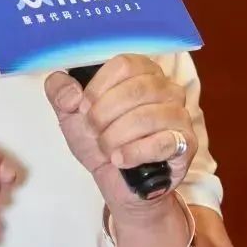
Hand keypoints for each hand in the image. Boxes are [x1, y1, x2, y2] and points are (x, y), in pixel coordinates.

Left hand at [44, 55, 196, 218]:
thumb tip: (71, 94)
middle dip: (104, 114)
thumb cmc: (100, 140)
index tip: (83, 107)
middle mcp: (166, 87)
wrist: (117, 181)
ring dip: (117, 136)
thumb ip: (59, 91)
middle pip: (136, 89)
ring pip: (148, 116)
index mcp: (140, 71)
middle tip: (93, 131)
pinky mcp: (186, 143)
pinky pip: (163, 142)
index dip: (98, 87)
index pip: (124, 64)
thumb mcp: (70, 113)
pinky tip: (120, 160)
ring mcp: (179, 114)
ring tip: (106, 149)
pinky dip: (134, 152)